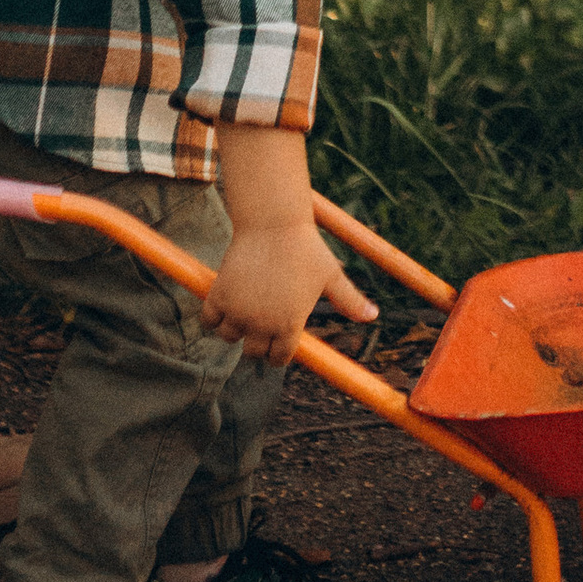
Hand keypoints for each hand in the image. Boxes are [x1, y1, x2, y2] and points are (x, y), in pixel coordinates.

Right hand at [199, 220, 378, 364]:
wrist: (273, 223)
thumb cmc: (306, 247)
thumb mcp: (330, 275)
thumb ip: (349, 300)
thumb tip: (373, 315)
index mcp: (289, 325)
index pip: (279, 358)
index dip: (279, 351)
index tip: (278, 340)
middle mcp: (262, 324)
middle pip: (252, 353)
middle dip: (257, 343)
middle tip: (260, 325)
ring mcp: (238, 311)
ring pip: (229, 337)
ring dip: (235, 329)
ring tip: (244, 311)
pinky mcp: (219, 295)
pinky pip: (208, 320)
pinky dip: (213, 317)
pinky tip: (224, 304)